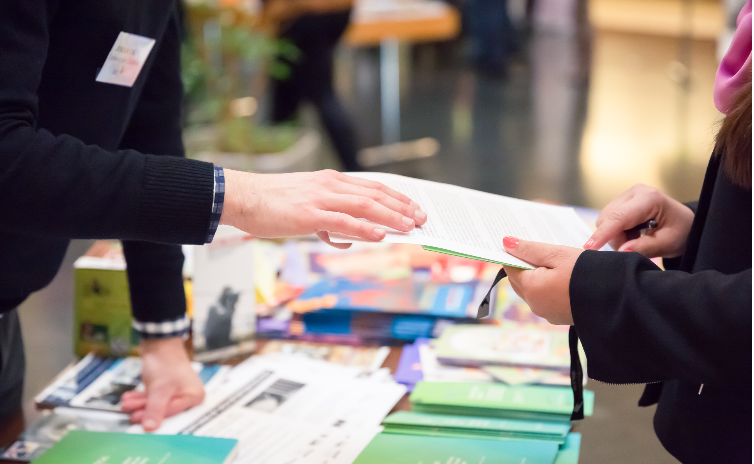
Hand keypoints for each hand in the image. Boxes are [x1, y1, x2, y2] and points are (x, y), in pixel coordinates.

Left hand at [121, 338, 204, 431]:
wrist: (159, 342)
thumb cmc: (166, 362)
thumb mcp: (160, 389)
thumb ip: (155, 409)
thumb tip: (150, 427)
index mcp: (194, 396)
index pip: (173, 413)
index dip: (155, 417)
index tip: (139, 420)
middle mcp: (189, 395)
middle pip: (165, 410)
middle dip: (145, 410)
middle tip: (130, 413)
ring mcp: (178, 391)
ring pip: (157, 404)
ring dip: (140, 404)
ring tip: (126, 403)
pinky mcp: (167, 387)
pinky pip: (154, 397)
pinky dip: (142, 398)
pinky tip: (130, 398)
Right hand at [221, 170, 426, 247]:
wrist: (242, 197)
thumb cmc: (271, 203)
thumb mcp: (305, 207)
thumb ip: (327, 221)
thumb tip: (343, 239)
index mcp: (330, 181)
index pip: (371, 186)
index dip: (396, 196)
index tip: (413, 206)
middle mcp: (330, 185)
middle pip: (375, 194)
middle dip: (402, 206)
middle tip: (421, 218)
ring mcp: (321, 198)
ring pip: (365, 205)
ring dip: (391, 216)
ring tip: (410, 226)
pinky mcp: (310, 214)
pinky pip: (343, 221)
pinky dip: (364, 228)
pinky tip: (380, 235)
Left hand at [502, 236, 582, 324]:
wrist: (616, 298)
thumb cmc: (586, 272)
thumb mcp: (557, 254)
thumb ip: (530, 249)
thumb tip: (506, 243)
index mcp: (531, 289)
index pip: (510, 268)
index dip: (514, 254)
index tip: (521, 243)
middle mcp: (535, 304)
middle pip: (519, 281)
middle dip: (524, 265)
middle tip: (536, 249)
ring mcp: (547, 313)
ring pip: (532, 290)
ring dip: (537, 276)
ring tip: (552, 261)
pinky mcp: (559, 317)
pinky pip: (545, 298)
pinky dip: (548, 287)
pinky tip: (561, 276)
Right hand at [584, 184, 693, 257]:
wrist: (685, 224)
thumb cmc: (680, 232)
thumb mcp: (668, 243)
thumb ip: (645, 248)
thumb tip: (621, 251)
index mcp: (649, 199)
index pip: (619, 217)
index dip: (603, 233)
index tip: (589, 247)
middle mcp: (635, 192)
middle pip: (608, 218)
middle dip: (614, 237)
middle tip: (634, 247)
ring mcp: (626, 195)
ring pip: (605, 220)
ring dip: (615, 235)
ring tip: (636, 239)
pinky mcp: (622, 200)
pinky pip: (608, 219)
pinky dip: (616, 231)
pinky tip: (633, 232)